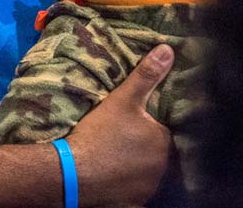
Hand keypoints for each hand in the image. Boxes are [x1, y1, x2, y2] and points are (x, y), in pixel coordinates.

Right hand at [67, 44, 173, 206]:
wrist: (74, 173)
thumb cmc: (102, 133)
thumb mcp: (123, 98)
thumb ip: (147, 75)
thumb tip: (168, 50)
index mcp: (164, 142)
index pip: (166, 129)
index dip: (152, 123)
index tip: (137, 120)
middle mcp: (163, 169)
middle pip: (159, 151)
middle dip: (147, 143)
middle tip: (126, 133)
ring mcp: (149, 188)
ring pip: (149, 170)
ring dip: (140, 162)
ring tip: (120, 150)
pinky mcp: (135, 202)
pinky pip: (138, 186)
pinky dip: (130, 179)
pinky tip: (116, 169)